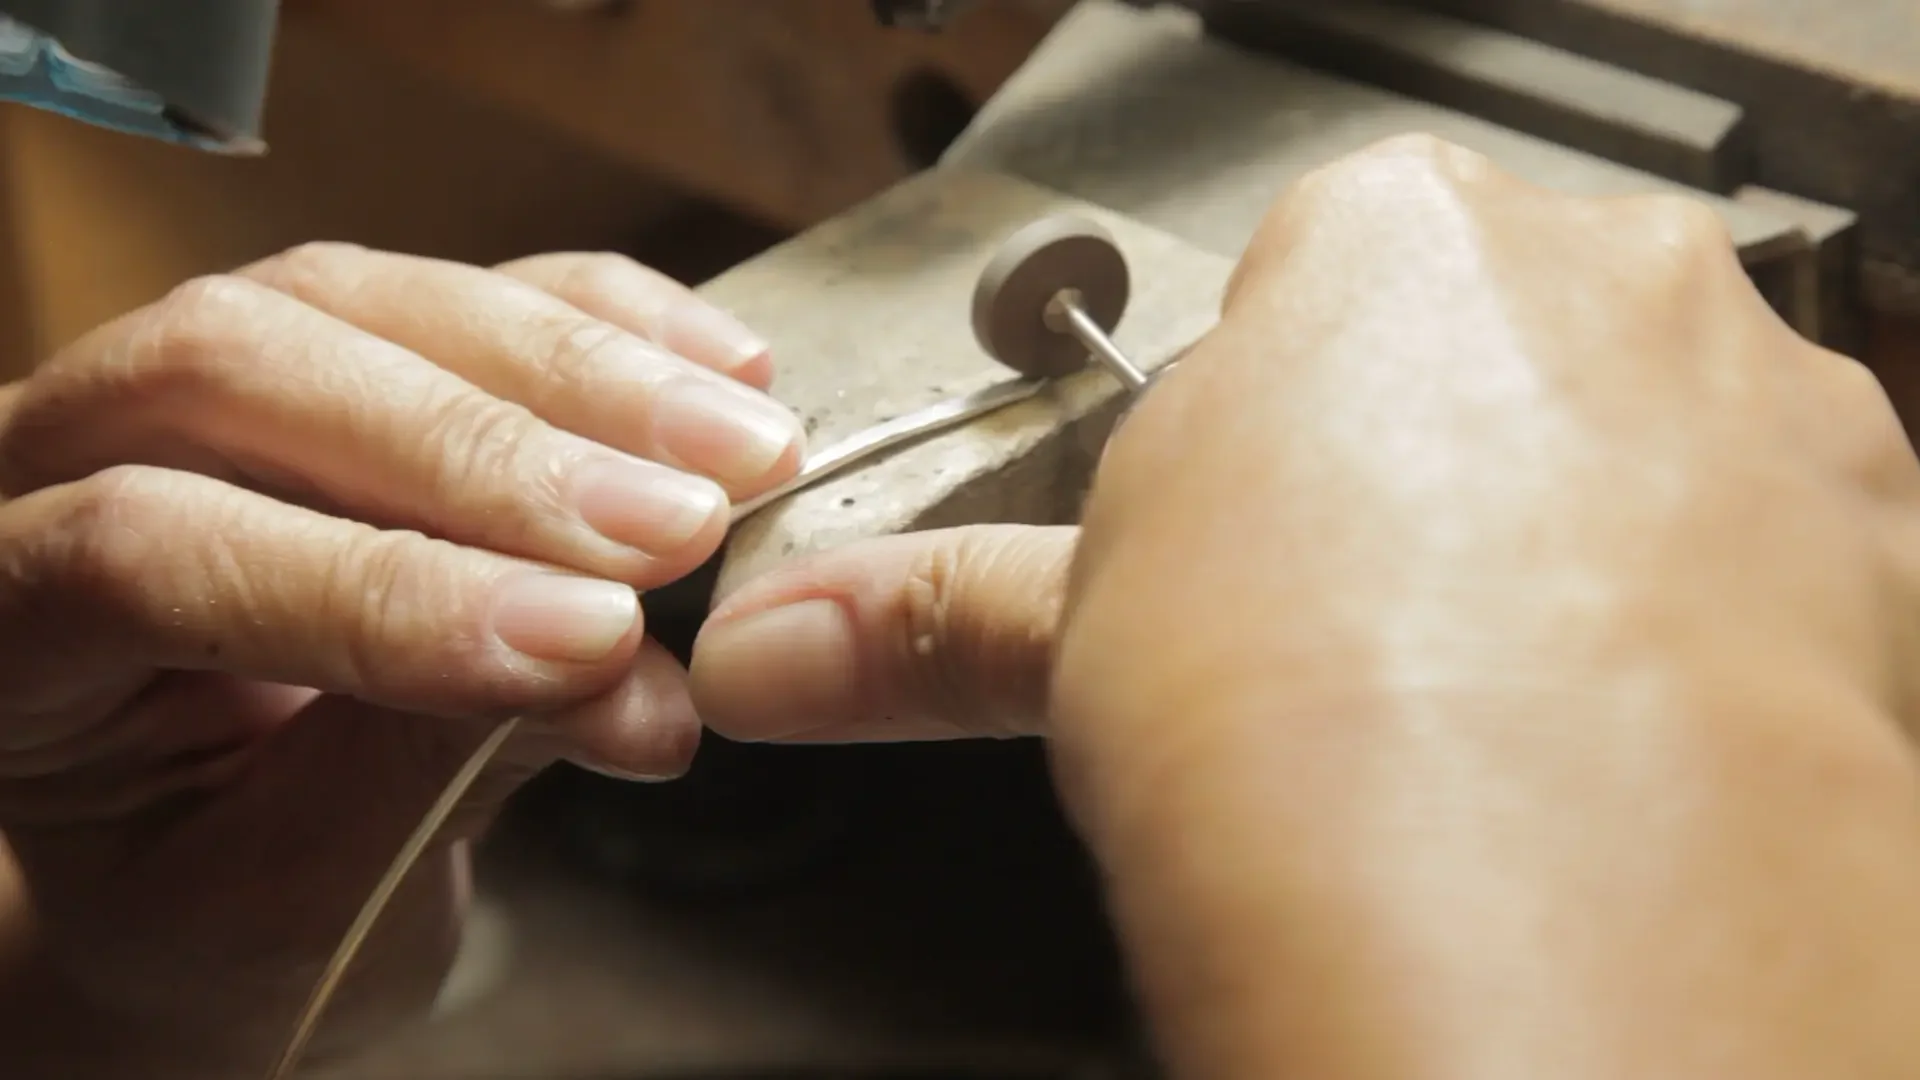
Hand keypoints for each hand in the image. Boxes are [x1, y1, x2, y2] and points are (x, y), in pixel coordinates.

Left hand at [0, 244, 803, 1074]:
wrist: (230, 875)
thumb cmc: (228, 906)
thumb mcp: (305, 891)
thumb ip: (441, 769)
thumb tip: (638, 686)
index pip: (149, 551)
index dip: (379, 588)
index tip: (588, 642)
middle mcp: (61, 456)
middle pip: (244, 366)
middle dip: (490, 451)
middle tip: (678, 530)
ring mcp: (202, 377)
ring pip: (365, 296)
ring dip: (575, 370)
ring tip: (737, 452)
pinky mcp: (343, 350)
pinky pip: (470, 289)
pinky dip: (607, 325)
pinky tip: (719, 373)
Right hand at [694, 136, 1919, 1076]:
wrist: (1531, 879)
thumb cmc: (1306, 713)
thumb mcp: (1085, 634)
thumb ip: (934, 616)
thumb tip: (767, 654)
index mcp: (1383, 240)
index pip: (1325, 288)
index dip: (1285, 429)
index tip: (1269, 539)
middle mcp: (1593, 272)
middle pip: (1499, 346)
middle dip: (1436, 466)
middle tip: (1372, 636)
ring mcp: (1750, 392)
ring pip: (1649, 435)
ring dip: (1583, 538)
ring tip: (1494, 702)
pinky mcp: (1865, 529)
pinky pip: (1774, 541)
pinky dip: (1708, 619)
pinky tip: (1620, 733)